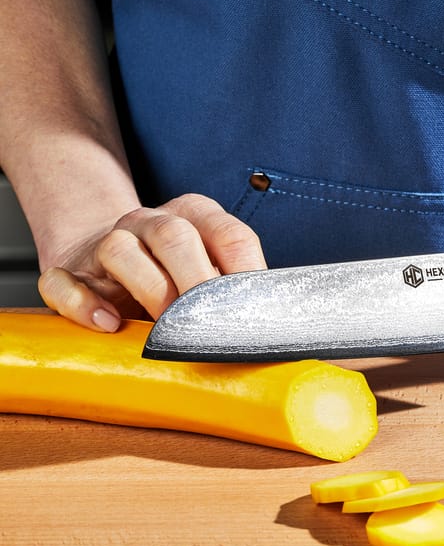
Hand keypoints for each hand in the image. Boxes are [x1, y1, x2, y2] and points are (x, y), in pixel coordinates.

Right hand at [38, 193, 266, 330]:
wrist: (101, 262)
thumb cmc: (170, 276)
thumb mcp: (209, 273)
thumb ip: (236, 291)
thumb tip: (277, 326)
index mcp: (195, 217)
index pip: (229, 234)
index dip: (246, 272)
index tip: (256, 310)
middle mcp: (149, 223)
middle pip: (174, 234)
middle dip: (196, 281)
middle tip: (211, 323)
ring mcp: (105, 244)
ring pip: (119, 249)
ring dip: (147, 289)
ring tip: (164, 328)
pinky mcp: (69, 272)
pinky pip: (64, 281)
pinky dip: (82, 304)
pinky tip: (107, 324)